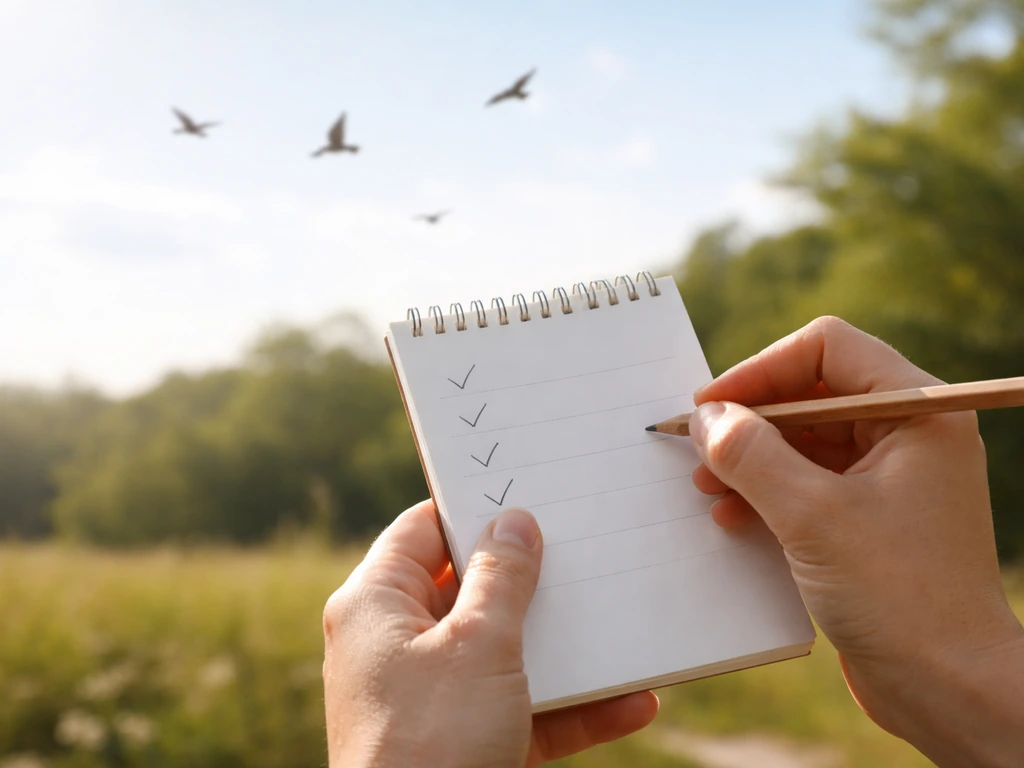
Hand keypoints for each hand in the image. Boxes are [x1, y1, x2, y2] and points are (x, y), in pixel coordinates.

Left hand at [322, 501, 658, 767]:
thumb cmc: (433, 741)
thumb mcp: (479, 644)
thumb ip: (502, 577)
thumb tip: (514, 522)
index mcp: (376, 604)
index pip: (422, 530)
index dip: (473, 508)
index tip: (526, 491)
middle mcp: (396, 644)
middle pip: (470, 590)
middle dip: (532, 580)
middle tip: (583, 548)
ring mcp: (430, 697)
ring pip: (503, 653)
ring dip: (564, 648)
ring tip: (620, 621)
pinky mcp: (460, 742)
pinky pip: (519, 710)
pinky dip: (570, 708)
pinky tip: (632, 703)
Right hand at [688, 316, 1023, 767]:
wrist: (949, 688)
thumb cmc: (901, 598)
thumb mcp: (812, 516)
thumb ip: (752, 455)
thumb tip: (707, 418)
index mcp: (917, 411)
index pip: (827, 348)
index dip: (761, 369)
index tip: (711, 405)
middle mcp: (908, 434)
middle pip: (810, 392)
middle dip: (750, 420)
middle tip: (699, 448)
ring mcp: (890, 477)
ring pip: (803, 440)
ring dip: (751, 459)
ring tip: (706, 487)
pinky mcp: (869, 518)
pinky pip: (808, 482)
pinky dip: (766, 492)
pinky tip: (731, 516)